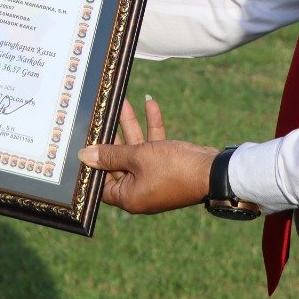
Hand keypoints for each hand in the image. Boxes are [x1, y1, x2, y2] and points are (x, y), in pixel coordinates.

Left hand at [78, 96, 217, 214]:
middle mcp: (138, 190)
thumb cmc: (173, 168)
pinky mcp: (166, 166)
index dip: (92, 163)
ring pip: (136, 150)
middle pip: (117, 161)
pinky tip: (150, 104)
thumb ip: (111, 154)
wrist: (212, 172)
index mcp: (127, 196)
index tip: (86, 142)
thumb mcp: (138, 157)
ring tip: (122, 102)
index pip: (100, 182)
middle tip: (102, 116)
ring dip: (132, 126)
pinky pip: (154, 147)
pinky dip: (152, 128)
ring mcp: (153, 178)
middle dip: (113, 136)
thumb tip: (85, 156)